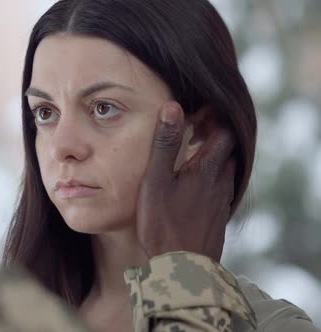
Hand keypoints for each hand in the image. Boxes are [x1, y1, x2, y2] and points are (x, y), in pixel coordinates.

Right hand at [136, 102, 235, 261]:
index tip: (196, 113)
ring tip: (191, 156)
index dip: (214, 118)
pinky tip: (192, 187)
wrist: (183, 267)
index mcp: (207, 168)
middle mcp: (221, 182)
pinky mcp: (218, 217)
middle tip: (194, 130)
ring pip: (225, 170)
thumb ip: (164, 144)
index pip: (224, 132)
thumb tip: (172, 107)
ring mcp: (222, 201)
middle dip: (214, 135)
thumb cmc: (164, 222)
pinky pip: (220, 188)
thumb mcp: (156, 180)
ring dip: (213, 157)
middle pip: (228, 149)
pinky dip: (211, 178)